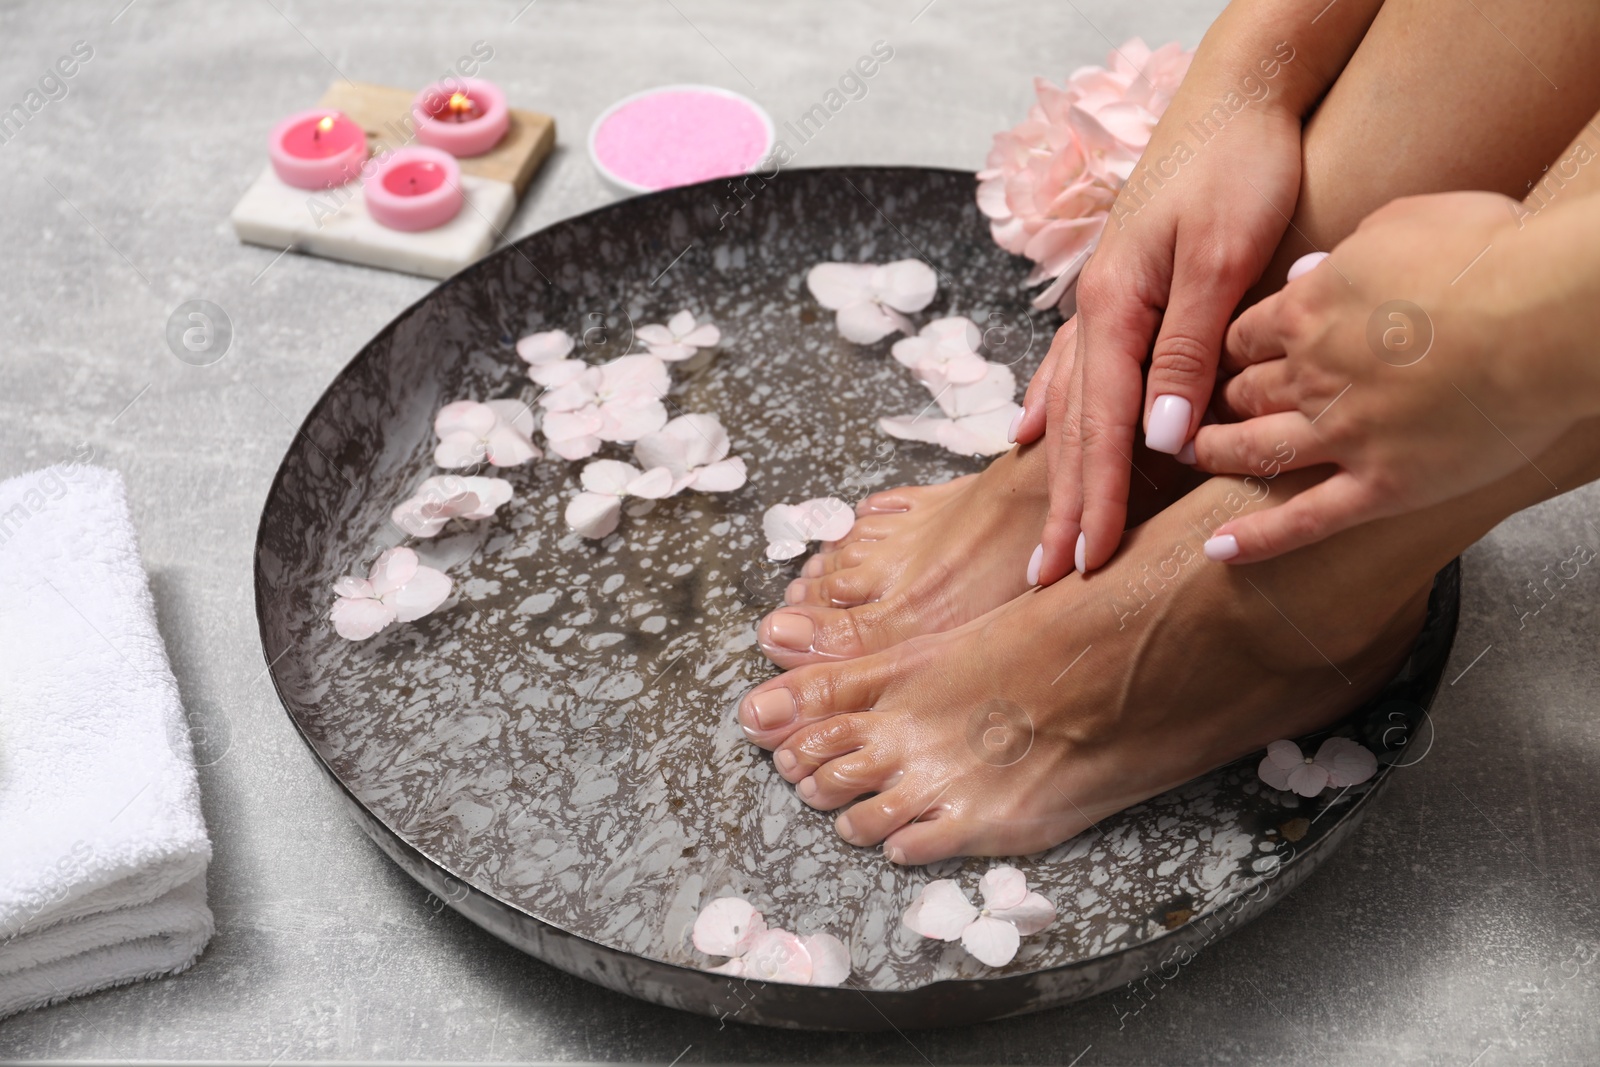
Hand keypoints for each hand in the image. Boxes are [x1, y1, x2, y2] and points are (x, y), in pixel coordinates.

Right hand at [1018, 73, 1305, 581]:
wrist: (1241, 94)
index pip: (1103, 427)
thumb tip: (1160, 438)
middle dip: (1063, 505)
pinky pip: (1072, 368)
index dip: (1095, 498)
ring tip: (1042, 530)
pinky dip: (1052, 409)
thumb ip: (1188, 350)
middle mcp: (1096, 311)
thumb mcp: (1222, 257)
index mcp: (1116, 308)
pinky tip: (1031, 434)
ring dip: (1057, 473)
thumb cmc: (1239, 165)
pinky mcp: (1119, 291)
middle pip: (1073, 428)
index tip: (1087, 561)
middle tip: (1047, 576)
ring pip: (1068, 404)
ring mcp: (1102, 302)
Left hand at [1194, 190, 1575, 561]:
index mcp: (1310, 309)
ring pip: (1255, 451)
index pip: (1243, 335)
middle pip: (1242, 392)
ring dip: (1218, 455)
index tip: (1220, 359)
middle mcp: (1312, 375)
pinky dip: (1256, 539)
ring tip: (1197, 459)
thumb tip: (1307, 270)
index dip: (1226, 349)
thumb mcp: (1405, 221)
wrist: (1548, 314)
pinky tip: (1219, 550)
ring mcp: (1342, 434)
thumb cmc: (1493, 256)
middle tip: (1201, 411)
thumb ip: (1345, 250)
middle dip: (1217, 401)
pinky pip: (1304, 520)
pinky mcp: (1381, 485)